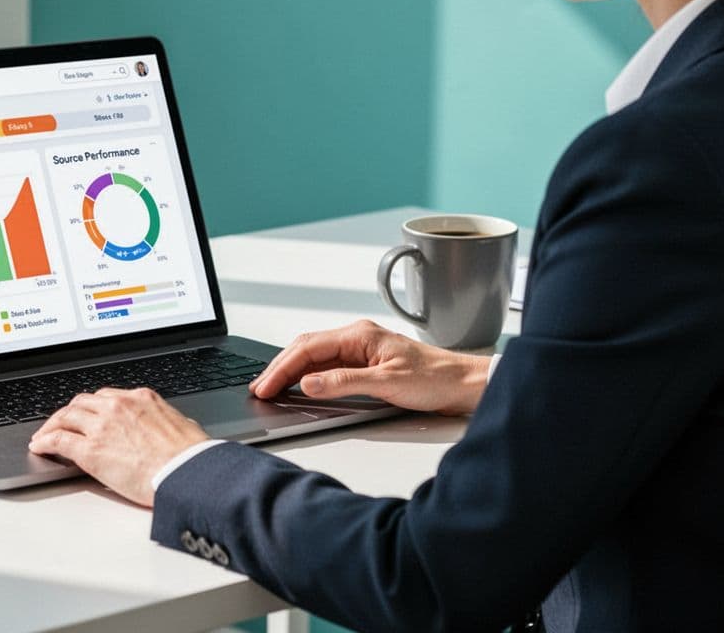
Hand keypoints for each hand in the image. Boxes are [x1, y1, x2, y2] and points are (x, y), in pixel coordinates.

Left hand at [28, 388, 209, 506]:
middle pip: (82, 403)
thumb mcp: (183, 426)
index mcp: (141, 398)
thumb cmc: (191, 457)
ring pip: (66, 417)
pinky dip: (45, 441)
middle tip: (61, 423)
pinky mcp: (90, 450)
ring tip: (45, 434)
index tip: (87, 415)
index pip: (106, 397)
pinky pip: (58, 439)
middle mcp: (118, 406)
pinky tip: (39, 446)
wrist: (187, 473)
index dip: (92, 407)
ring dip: (52, 425)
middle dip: (69, 413)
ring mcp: (102, 426)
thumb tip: (170, 428)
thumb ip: (167, 423)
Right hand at [250, 320, 490, 414]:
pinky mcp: (366, 363)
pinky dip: (307, 375)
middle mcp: (357, 337)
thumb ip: (344, 382)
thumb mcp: (387, 383)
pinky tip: (300, 386)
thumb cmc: (435, 379)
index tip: (266, 387)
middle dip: (279, 368)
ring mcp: (360, 349)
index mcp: (359, 335)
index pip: (308, 348)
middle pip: (305, 348)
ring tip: (271, 388)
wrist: (463, 384)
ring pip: (314, 355)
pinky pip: (327, 365)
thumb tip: (308, 383)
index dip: (282, 369)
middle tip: (260, 389)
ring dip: (291, 371)